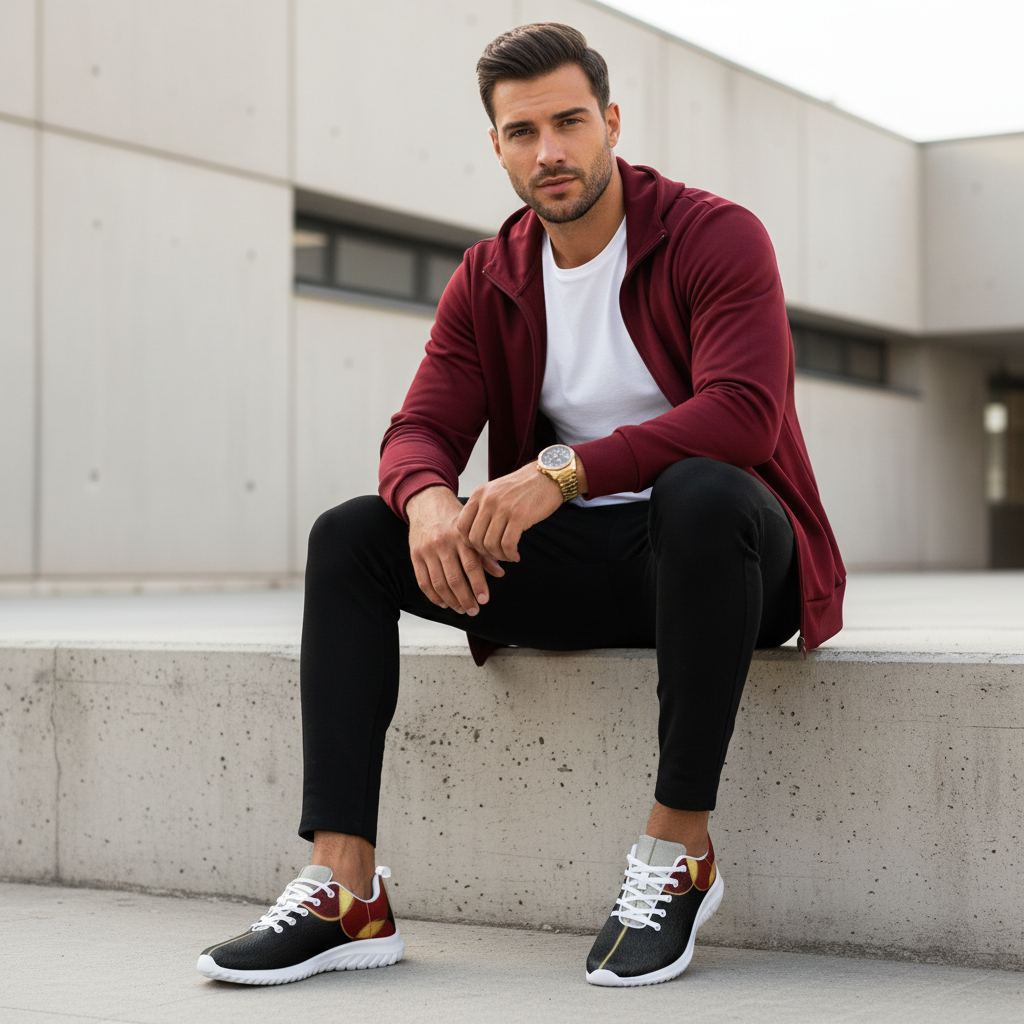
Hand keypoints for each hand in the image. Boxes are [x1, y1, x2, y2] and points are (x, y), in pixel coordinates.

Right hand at [406, 486, 503, 615]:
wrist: (427, 503)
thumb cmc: (453, 518)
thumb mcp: (472, 530)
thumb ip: (484, 552)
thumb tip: (500, 573)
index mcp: (461, 536)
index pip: (472, 566)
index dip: (479, 585)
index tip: (485, 600)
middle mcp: (443, 543)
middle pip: (455, 579)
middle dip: (466, 599)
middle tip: (474, 611)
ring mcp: (427, 550)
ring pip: (439, 583)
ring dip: (451, 601)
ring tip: (462, 609)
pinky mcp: (415, 555)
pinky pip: (423, 581)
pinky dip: (434, 596)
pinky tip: (444, 603)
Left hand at [455, 463, 563, 562]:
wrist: (548, 476)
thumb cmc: (523, 487)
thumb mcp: (496, 490)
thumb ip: (483, 507)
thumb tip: (474, 536)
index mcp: (479, 493)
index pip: (461, 525)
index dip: (468, 542)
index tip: (481, 547)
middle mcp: (488, 500)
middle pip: (474, 538)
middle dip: (484, 552)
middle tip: (496, 555)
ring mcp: (503, 507)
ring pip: (490, 544)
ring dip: (499, 556)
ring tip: (507, 556)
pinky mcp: (519, 516)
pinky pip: (507, 544)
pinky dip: (510, 555)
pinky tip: (516, 556)